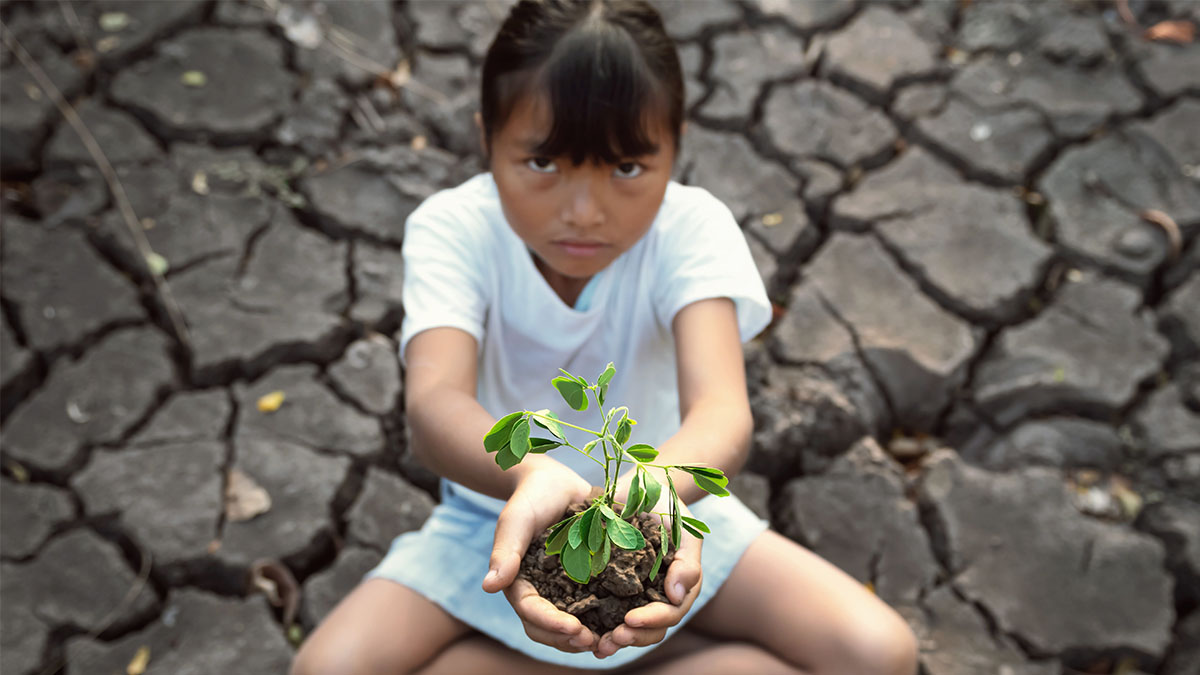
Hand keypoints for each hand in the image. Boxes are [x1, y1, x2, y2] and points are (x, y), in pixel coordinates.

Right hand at [482, 459, 597, 652]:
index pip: (530, 611)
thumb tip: (489, 586)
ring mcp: (565, 590)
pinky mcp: (588, 582)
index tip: (572, 628)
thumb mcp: (517, 520)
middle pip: (549, 628)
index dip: (550, 623)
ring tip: (611, 639)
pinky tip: (626, 620)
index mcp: (519, 582)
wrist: (557, 484)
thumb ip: (505, 551)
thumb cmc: (531, 497)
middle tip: (594, 642)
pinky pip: (595, 607)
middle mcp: (541, 592)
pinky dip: (606, 618)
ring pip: (573, 625)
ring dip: (589, 636)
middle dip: (569, 639)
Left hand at [594, 510, 703, 657]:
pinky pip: (604, 611)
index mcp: (677, 587)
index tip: (631, 619)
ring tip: (597, 645)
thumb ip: (687, 562)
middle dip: (632, 636)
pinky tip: (580, 632)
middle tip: (612, 638)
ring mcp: (633, 594)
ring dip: (614, 640)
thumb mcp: (685, 530)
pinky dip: (595, 625)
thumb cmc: (668, 507)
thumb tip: (676, 596)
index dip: (652, 620)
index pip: (669, 613)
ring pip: (628, 627)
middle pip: (649, 629)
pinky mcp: (609, 586)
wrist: (640, 486)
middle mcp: (656, 596)